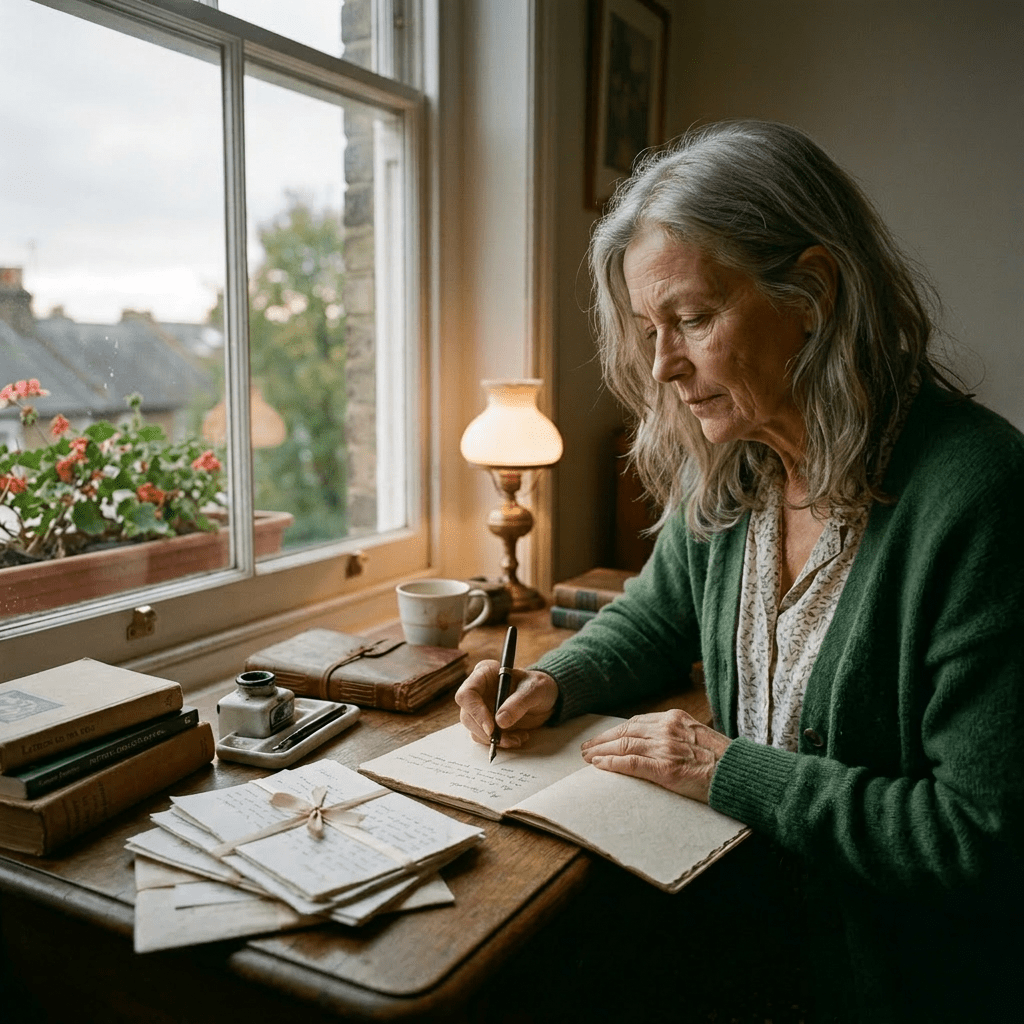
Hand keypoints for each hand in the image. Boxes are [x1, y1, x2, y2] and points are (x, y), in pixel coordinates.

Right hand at [455, 661, 558, 749]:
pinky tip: (518, 737)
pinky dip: (501, 742)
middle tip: (507, 740)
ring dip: (496, 739)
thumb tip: (499, 721)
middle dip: (486, 732)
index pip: (467, 694)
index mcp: (484, 674)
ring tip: (519, 737)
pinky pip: (486, 737)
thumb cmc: (539, 686)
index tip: (491, 728)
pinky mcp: (487, 723)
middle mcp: (478, 691)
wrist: (546, 698)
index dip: (475, 712)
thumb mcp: (535, 689)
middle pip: (467, 715)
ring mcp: (481, 708)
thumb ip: (519, 703)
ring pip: (475, 730)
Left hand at [580, 709, 730, 803]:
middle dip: (603, 740)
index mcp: (674, 718)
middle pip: (625, 731)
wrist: (739, 774)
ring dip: (601, 752)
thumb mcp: (697, 737)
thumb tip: (655, 743)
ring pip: (624, 746)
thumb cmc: (722, 760)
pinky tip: (600, 766)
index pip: (636, 722)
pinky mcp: (666, 768)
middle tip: (586, 749)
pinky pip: (632, 763)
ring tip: (588, 758)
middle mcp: (667, 729)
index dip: (615, 731)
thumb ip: (676, 736)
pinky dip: (613, 764)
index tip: (603, 739)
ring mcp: (666, 748)